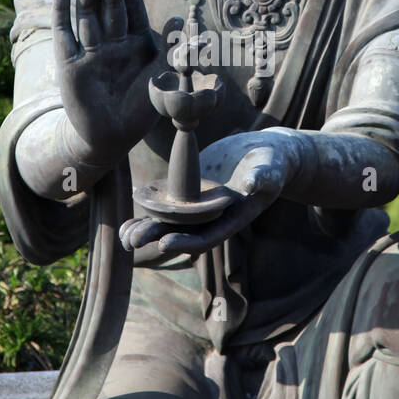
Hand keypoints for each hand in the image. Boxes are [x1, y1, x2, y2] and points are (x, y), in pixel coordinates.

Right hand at [53, 0, 175, 168]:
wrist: (110, 138)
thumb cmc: (140, 110)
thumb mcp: (161, 79)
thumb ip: (172, 49)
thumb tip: (183, 16)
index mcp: (133, 40)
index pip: (131, 3)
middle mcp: (110, 40)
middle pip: (110, 2)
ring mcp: (88, 49)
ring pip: (87, 11)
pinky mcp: (68, 61)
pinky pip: (64, 30)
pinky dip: (62, 8)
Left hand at [119, 130, 302, 259]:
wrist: (264, 156)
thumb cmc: (273, 163)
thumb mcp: (271, 169)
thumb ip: (264, 177)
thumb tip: (253, 184)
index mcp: (231, 219)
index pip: (206, 237)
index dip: (185, 241)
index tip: (164, 243)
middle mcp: (212, 218)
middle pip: (182, 234)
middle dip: (157, 237)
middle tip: (132, 241)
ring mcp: (199, 208)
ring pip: (168, 224)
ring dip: (146, 230)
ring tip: (125, 235)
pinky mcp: (189, 193)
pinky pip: (164, 208)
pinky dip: (146, 214)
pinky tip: (126, 221)